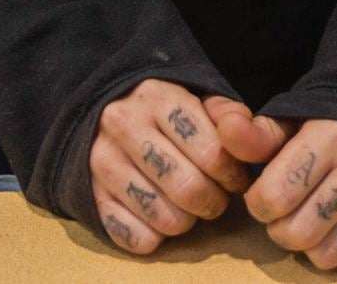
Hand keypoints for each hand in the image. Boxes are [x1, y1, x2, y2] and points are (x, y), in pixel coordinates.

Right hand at [89, 79, 251, 255]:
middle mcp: (124, 126)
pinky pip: (136, 237)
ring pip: (165, 218)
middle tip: (214, 196)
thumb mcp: (196, 99)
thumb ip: (227, 114)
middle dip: (214, 202)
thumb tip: (246, 131)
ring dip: (186, 221)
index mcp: (158, 98)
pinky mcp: (91, 196)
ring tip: (187, 205)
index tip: (234, 178)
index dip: (234, 175)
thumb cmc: (164, 113)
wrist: (100, 112)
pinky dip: (155, 236)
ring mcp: (102, 162)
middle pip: (190, 189)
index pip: (214, 153)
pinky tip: (158, 215)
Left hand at [206, 96, 336, 273]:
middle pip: (297, 234)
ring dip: (310, 245)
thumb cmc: (336, 123)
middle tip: (286, 211)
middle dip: (280, 228)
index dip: (259, 201)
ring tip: (313, 219)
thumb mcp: (297, 118)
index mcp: (331, 136)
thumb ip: (259, 134)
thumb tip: (224, 129)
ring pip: (325, 256)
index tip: (265, 192)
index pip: (273, 196)